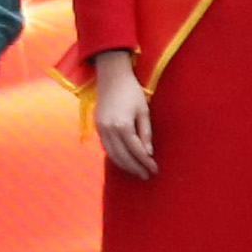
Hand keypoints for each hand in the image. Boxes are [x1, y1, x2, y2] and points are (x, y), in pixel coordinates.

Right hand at [90, 54, 154, 179]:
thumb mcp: (144, 111)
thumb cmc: (132, 91)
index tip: (155, 170)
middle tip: (146, 175)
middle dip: (135, 167)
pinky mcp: (97, 126)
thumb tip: (148, 153)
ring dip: (124, 165)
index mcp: (123, 125)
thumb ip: (146, 133)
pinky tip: (123, 159)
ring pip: (112, 154)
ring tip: (136, 171)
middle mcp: (109, 129)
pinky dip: (114, 156)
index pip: (136, 150)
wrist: (111, 76)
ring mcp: (100, 128)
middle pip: (122, 156)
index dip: (146, 162)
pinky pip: (105, 146)